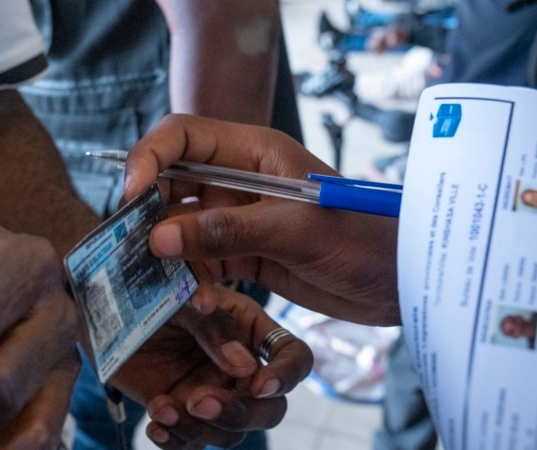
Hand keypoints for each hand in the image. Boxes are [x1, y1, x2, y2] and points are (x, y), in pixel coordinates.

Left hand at [110, 284, 311, 449]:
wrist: (101, 308)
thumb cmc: (148, 289)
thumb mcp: (181, 296)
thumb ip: (213, 325)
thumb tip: (244, 367)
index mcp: (249, 330)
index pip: (292, 357)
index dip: (286, 375)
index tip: (258, 384)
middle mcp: (239, 368)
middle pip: (269, 408)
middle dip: (239, 413)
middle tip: (201, 401)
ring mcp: (211, 393)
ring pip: (230, 432)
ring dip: (201, 429)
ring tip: (164, 411)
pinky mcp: (181, 413)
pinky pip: (191, 441)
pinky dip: (176, 441)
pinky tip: (155, 426)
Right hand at [123, 114, 399, 325]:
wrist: (404, 281)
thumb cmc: (365, 237)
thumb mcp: (295, 230)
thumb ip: (227, 232)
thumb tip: (159, 238)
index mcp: (251, 152)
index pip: (180, 137)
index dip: (147, 159)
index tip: (132, 197)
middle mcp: (237, 180)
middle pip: (170, 185)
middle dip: (152, 218)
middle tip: (138, 254)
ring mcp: (238, 219)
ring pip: (181, 230)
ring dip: (173, 260)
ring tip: (182, 292)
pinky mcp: (243, 255)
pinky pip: (201, 263)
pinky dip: (193, 283)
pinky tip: (202, 304)